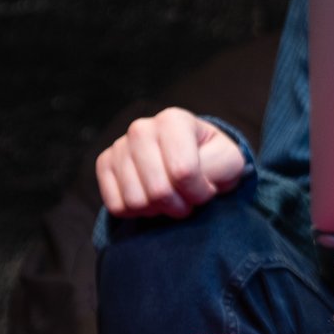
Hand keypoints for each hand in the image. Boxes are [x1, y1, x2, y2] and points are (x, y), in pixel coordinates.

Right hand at [94, 107, 246, 219]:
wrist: (188, 160)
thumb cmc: (211, 161)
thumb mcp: (229, 161)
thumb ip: (217, 167)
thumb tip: (184, 176)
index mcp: (174, 120)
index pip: (183, 172)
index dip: (199, 192)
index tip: (208, 189)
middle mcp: (141, 128)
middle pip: (158, 190)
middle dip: (179, 206)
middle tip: (187, 200)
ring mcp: (120, 146)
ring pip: (135, 201)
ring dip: (158, 210)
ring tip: (169, 198)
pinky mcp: (104, 164)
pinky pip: (116, 206)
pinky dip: (136, 213)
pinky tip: (149, 198)